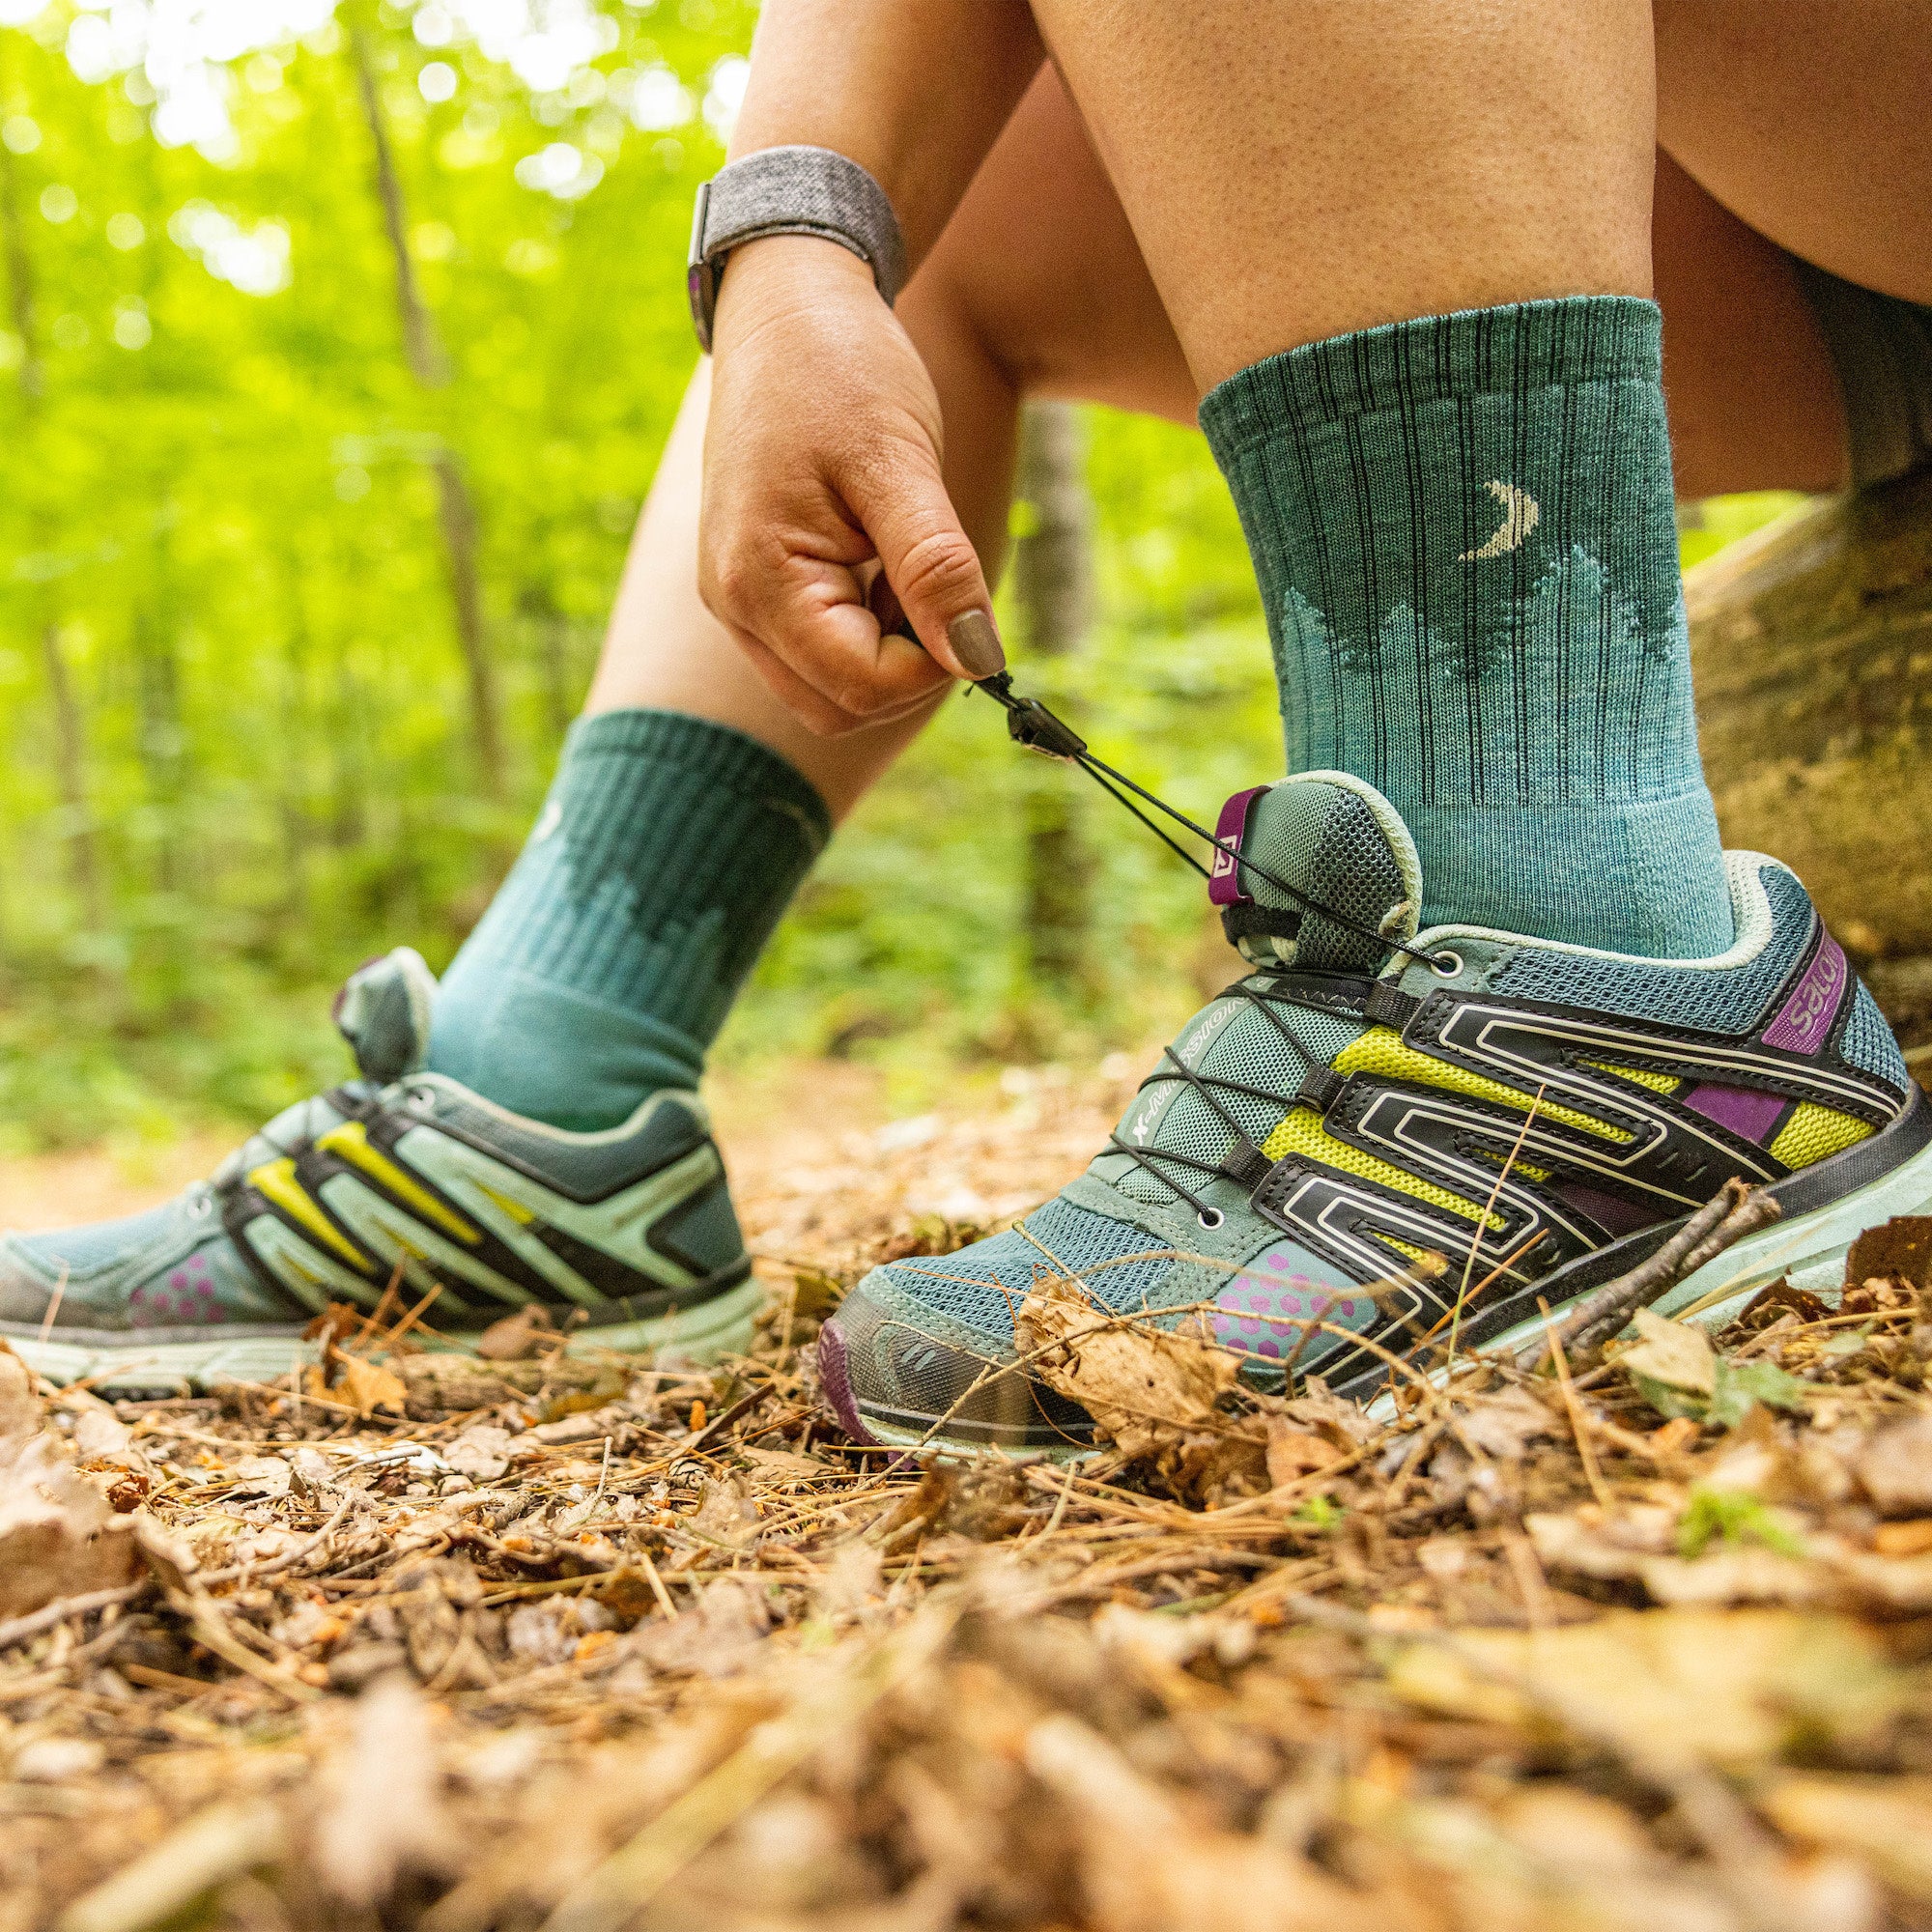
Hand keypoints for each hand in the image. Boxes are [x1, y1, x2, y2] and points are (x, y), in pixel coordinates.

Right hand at [698, 236, 1003, 735]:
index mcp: (760, 580)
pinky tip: (880, 559)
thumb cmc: (840, 367)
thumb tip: (980, 660)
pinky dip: (867, 631)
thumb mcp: (900, 464)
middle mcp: (734, 606)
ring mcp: (739, 603)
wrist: (786, 305)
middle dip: (909, 668)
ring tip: (902, 557)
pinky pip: (819, 653)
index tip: (964, 596)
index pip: (863, 686)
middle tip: (938, 580)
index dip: (933, 662)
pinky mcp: (755, 590)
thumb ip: (937, 570)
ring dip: (889, 652)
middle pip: (841, 707)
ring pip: (830, 691)